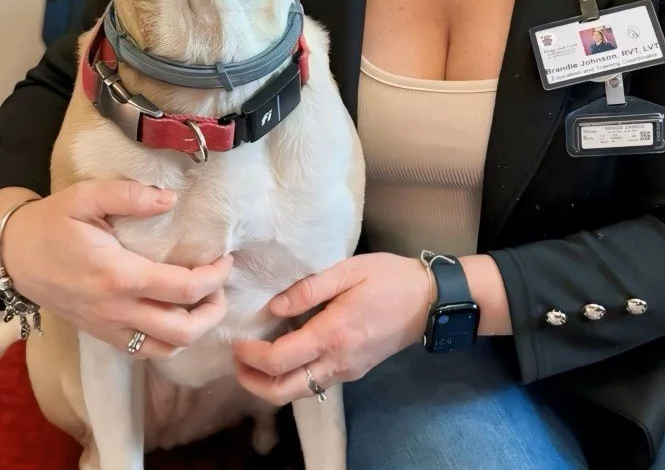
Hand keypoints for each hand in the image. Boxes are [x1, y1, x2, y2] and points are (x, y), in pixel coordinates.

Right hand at [0, 180, 232, 359]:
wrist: (13, 255)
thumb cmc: (52, 222)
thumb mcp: (87, 196)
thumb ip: (130, 196)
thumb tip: (170, 200)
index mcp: (118, 275)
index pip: (183, 289)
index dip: (214, 278)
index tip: (226, 260)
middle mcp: (116, 310)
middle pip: (182, 331)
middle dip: (213, 312)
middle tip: (221, 287)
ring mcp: (108, 328)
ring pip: (164, 351)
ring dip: (193, 332)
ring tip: (204, 304)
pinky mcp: (101, 335)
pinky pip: (143, 353)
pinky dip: (167, 342)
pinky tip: (175, 316)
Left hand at [232, 253, 433, 404]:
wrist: (428, 300)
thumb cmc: (387, 278)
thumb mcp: (347, 271)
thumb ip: (308, 289)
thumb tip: (274, 306)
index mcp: (332, 335)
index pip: (279, 360)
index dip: (251, 356)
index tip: (236, 341)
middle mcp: (337, 362)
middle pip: (283, 391)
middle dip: (253, 382)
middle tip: (236, 360)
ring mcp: (346, 371)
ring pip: (298, 393)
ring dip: (270, 384)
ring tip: (254, 360)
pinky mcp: (353, 371)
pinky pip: (315, 384)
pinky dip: (292, 377)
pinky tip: (285, 355)